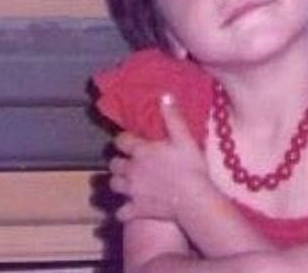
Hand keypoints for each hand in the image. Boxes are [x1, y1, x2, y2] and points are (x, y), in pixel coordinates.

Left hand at [109, 93, 211, 221]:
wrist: (194, 199)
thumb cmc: (191, 167)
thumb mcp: (185, 138)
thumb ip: (173, 117)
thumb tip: (164, 95)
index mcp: (141, 151)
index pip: (121, 140)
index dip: (124, 140)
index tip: (130, 140)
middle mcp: (132, 170)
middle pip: (114, 164)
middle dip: (119, 162)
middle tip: (129, 163)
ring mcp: (132, 191)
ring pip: (114, 185)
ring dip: (118, 183)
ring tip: (127, 183)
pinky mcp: (137, 209)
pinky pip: (121, 212)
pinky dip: (123, 211)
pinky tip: (129, 209)